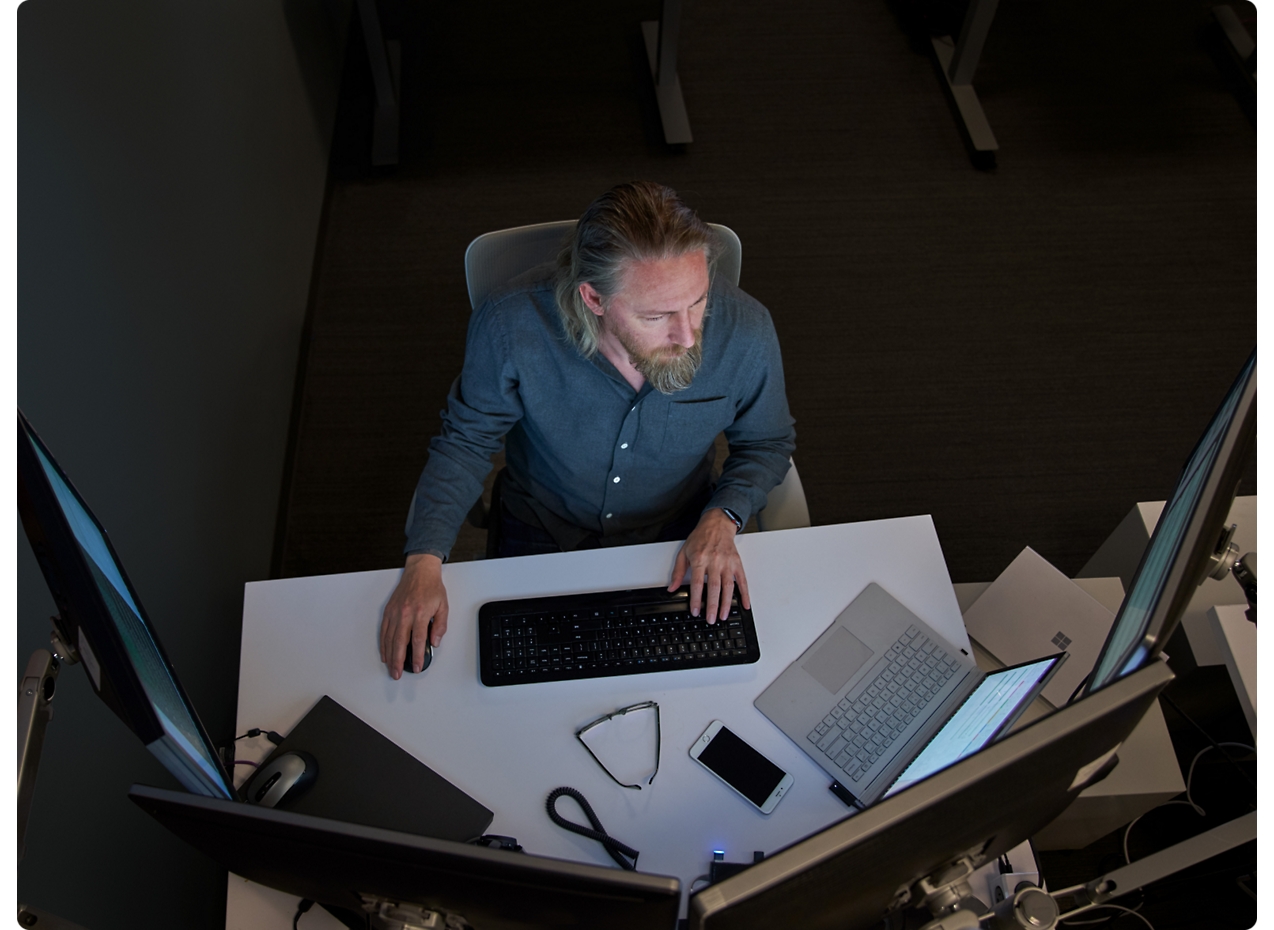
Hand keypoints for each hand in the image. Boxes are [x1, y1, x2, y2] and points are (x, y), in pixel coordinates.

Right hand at [380, 553, 447, 678]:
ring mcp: (395, 613)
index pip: (418, 640)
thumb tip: (435, 642)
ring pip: (389, 639)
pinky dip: (383, 644)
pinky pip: (384, 631)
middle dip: (398, 661)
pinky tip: (385, 653)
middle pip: (400, 643)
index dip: (417, 656)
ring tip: (391, 668)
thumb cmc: (431, 587)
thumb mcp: (443, 606)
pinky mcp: (389, 611)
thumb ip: (440, 626)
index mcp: (420, 613)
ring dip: (389, 656)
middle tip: (398, 673)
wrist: (420, 571)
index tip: (416, 666)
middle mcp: (405, 613)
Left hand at [669, 509, 750, 622]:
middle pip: (714, 587)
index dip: (696, 599)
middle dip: (712, 605)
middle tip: (711, 619)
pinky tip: (745, 604)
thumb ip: (678, 571)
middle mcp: (715, 561)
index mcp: (700, 559)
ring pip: (728, 586)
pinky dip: (745, 594)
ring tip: (723, 616)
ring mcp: (727, 563)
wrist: (717, 524)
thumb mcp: (684, 552)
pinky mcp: (737, 563)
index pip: (697, 583)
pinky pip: (742, 581)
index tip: (695, 611)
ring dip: (726, 603)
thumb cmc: (700, 538)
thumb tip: (672, 588)